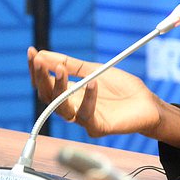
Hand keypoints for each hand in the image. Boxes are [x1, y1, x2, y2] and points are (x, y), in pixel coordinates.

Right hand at [27, 47, 172, 140]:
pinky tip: (92, 83)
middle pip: (47, 97)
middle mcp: (73, 108)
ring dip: (59, 87)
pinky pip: (87, 116)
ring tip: (61, 69)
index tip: (31, 52)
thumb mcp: (95, 70)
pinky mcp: (98, 128)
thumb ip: (71, 65)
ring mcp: (83, 120)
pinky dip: (88, 99)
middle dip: (41, 78)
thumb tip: (44, 53)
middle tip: (39, 61)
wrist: (148, 103)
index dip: (36, 70)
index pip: (46, 84)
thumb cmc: (122, 89)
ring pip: (62, 108)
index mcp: (70, 94)